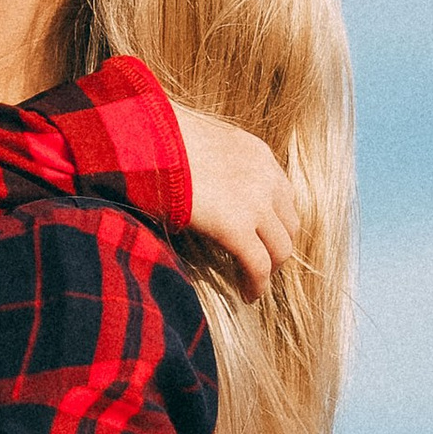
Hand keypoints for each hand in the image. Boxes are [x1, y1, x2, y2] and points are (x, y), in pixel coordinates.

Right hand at [163, 102, 299, 298]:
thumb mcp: (197, 142)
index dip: (274, 220)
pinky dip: (256, 284)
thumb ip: (210, 162)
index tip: (260, 235)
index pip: (282, 194)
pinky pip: (258, 265)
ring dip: (269, 269)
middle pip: (289, 223)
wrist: (143, 139)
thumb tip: (194, 180)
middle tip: (260, 263)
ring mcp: (254, 202)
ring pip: (280, 248)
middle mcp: (265, 176)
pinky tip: (247, 295)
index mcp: (256, 152)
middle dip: (277, 246)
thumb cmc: (154, 138)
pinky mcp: (236, 227)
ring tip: (253, 283)